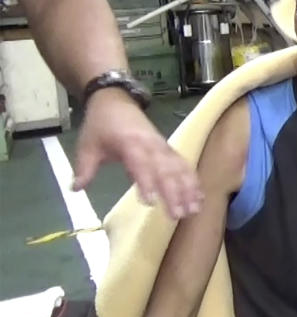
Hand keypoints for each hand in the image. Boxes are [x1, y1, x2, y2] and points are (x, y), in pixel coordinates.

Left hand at [73, 88, 202, 219]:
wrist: (116, 101)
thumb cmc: (101, 125)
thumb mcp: (88, 145)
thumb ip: (84, 168)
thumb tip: (76, 189)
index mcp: (130, 143)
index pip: (140, 164)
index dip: (146, 182)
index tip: (150, 202)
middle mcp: (151, 145)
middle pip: (166, 170)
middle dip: (174, 193)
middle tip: (179, 215)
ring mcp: (163, 147)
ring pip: (179, 169)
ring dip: (188, 189)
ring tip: (193, 210)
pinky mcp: (168, 150)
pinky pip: (183, 165)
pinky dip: (192, 180)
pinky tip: (199, 196)